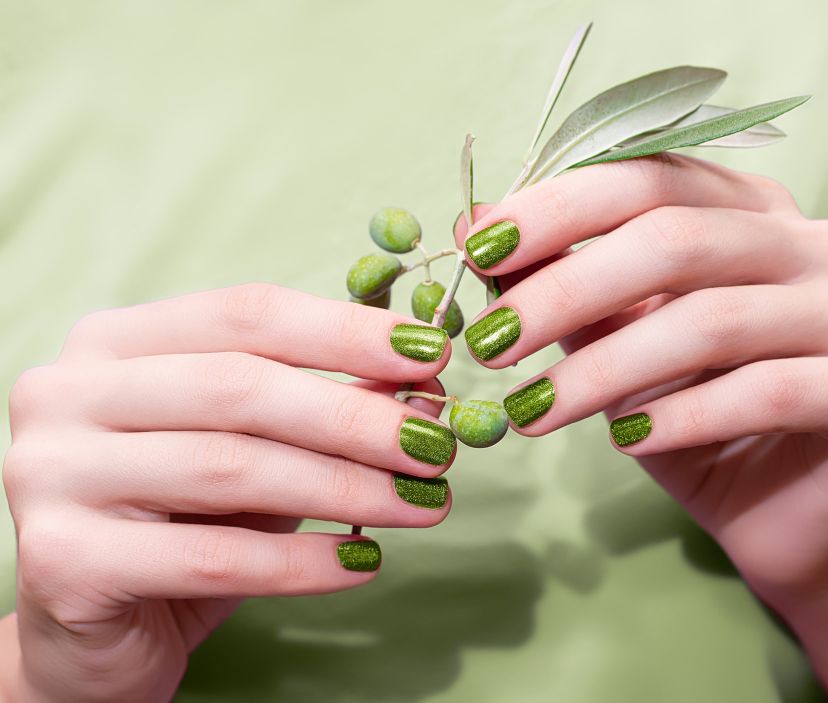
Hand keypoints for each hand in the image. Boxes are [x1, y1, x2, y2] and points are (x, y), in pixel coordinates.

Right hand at [2, 284, 455, 701]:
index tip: (432, 354)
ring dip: (346, 487)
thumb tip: (421, 386)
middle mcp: (65, 393)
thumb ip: (317, 408)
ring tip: (422, 504)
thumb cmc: (183, 524)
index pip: (244, 313)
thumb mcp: (253, 450)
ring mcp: (49, 473)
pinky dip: (302, 561)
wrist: (95, 636)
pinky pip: (212, 556)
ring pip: (231, 467)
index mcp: (113, 343)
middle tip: (438, 445)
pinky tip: (363, 562)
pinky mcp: (60, 560)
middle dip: (356, 415)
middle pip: (240, 386)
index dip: (345, 330)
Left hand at [454, 154, 827, 602]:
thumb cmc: (689, 419)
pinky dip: (683, 415)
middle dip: (565, 290)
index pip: (649, 177)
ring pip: (713, 320)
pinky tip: (624, 439)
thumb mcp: (614, 345)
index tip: (477, 251)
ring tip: (533, 411)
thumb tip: (470, 227)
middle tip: (489, 343)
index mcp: (753, 210)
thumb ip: (564, 286)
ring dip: (605, 369)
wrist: (779, 516)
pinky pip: (770, 390)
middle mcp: (816, 243)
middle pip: (676, 239)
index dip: (557, 208)